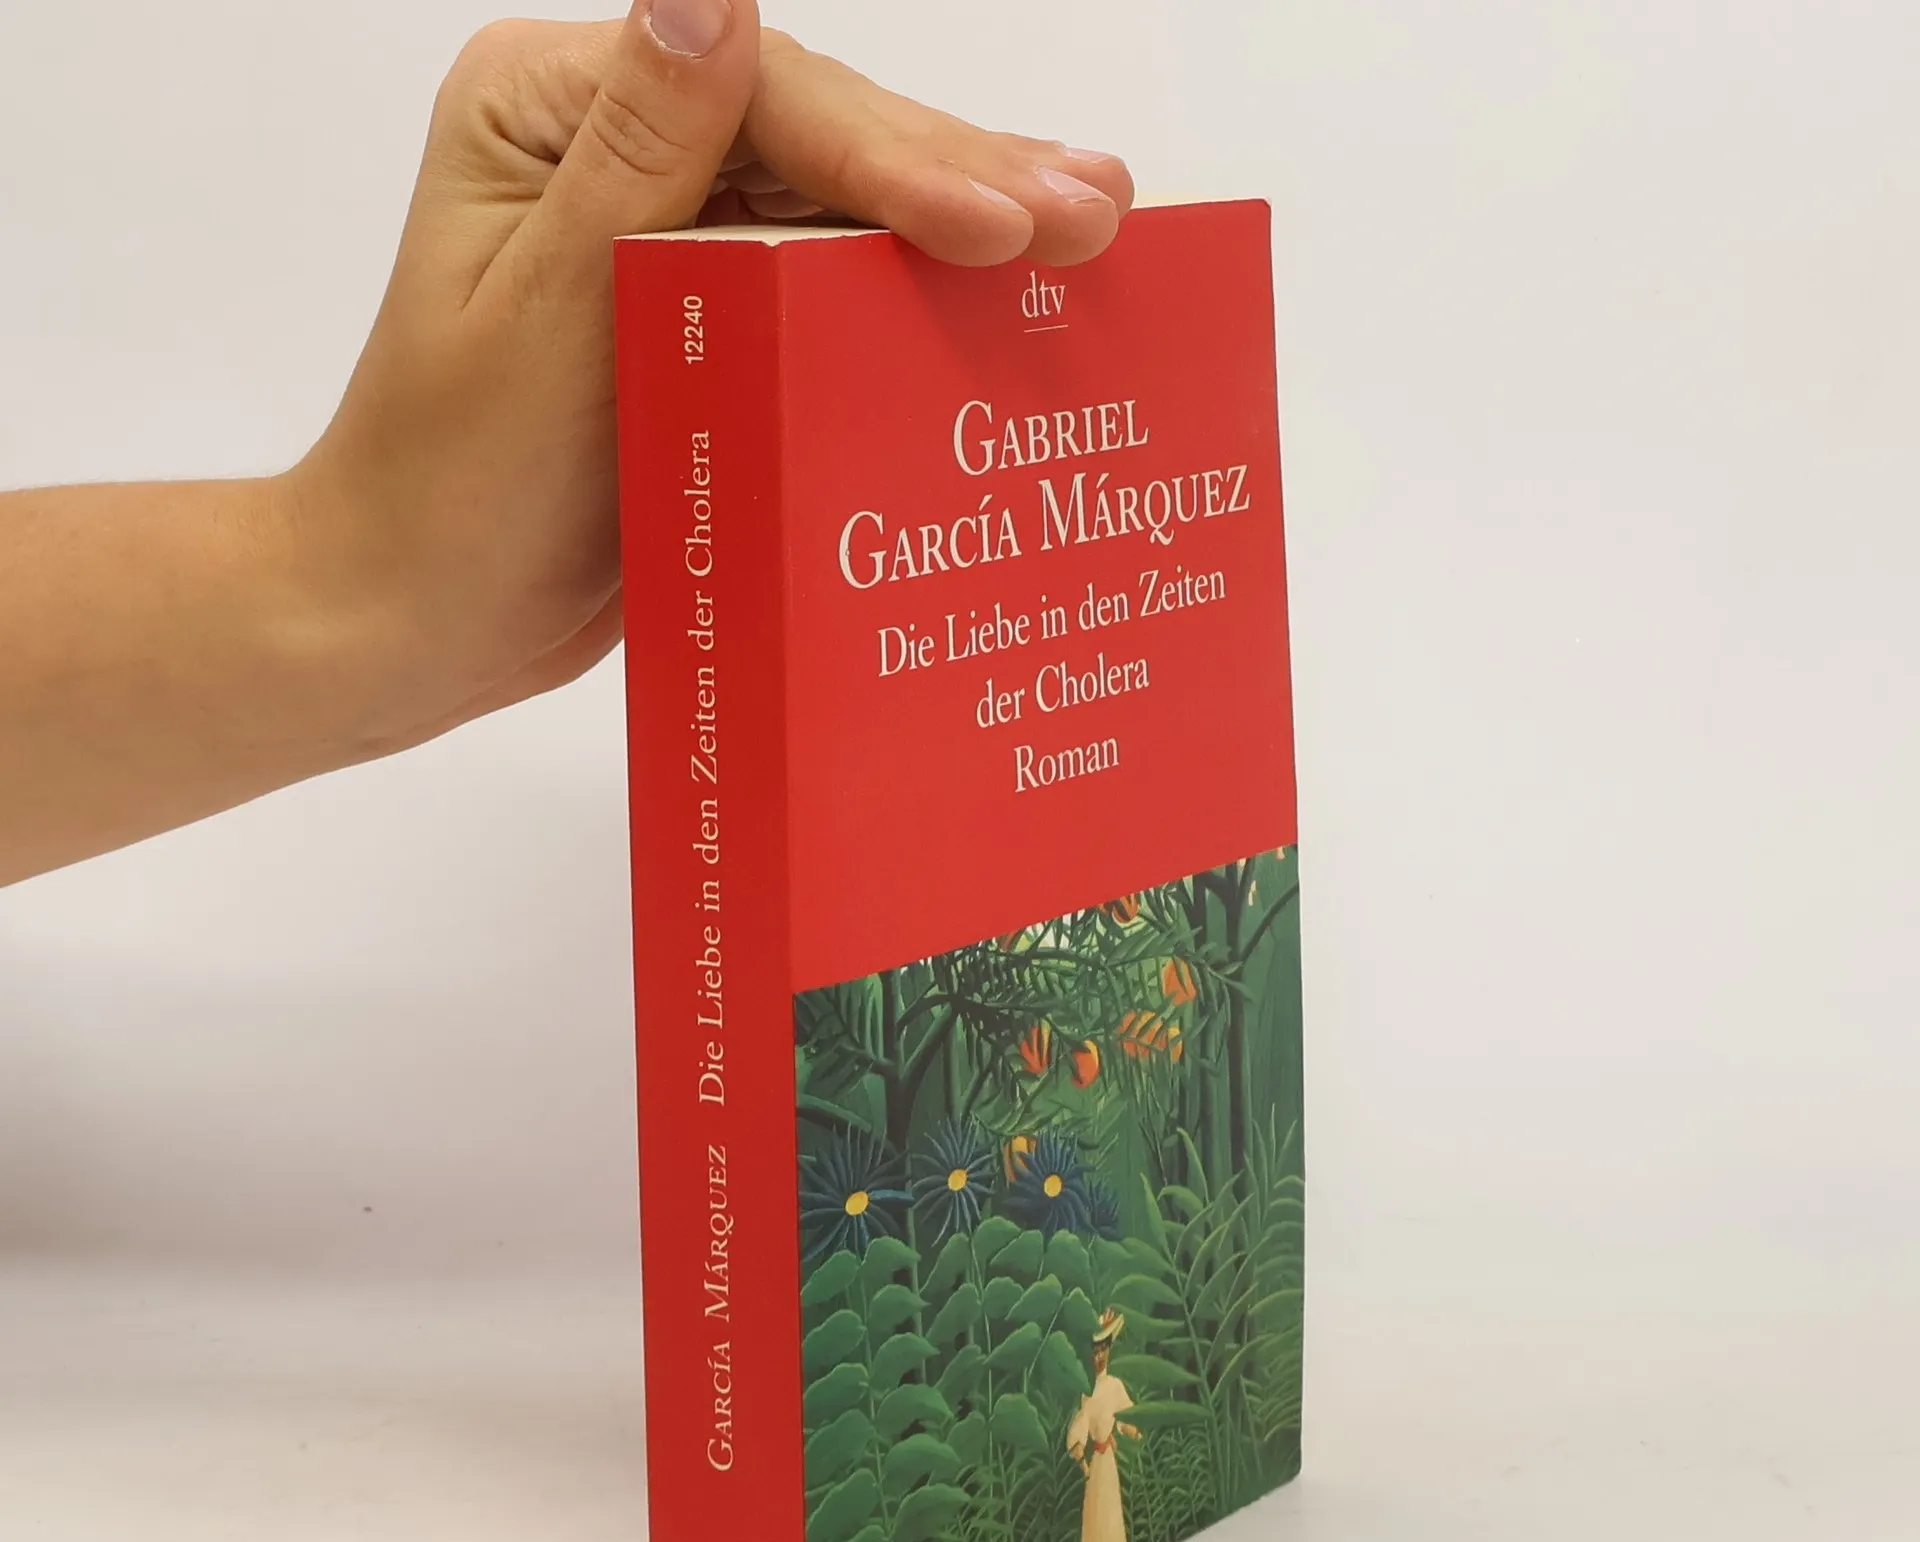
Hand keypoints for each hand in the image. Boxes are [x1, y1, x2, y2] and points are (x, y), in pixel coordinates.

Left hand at [290, 4, 1134, 759]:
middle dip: (961, 176)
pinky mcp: (704, 306)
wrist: (420, 613)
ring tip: (1097, 223)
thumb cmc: (453, 485)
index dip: (891, 158)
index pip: (758, 101)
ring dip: (968, 214)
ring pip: (839, 199)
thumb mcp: (541, 319)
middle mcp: (612, 143)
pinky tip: (1013, 283)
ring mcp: (665, 222)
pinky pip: (826, 276)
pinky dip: (920, 284)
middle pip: (818, 134)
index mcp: (551, 111)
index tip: (1000, 226)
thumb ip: (638, 160)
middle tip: (1099, 208)